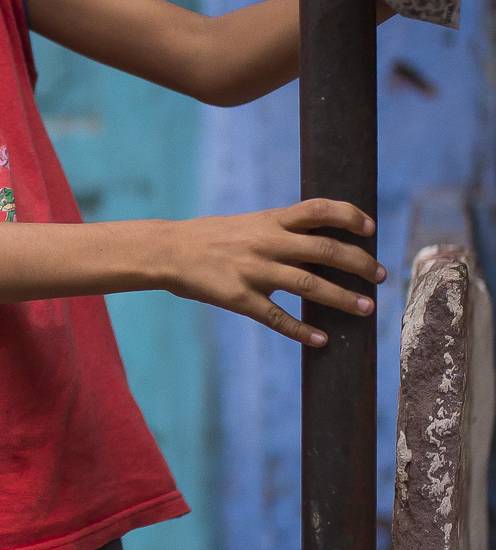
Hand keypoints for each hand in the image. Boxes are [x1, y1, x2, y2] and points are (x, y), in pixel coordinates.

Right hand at [160, 199, 383, 346]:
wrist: (168, 251)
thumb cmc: (211, 237)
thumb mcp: (249, 225)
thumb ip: (281, 233)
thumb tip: (320, 245)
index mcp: (270, 220)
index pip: (319, 209)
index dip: (349, 216)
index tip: (370, 229)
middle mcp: (267, 243)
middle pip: (325, 250)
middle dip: (359, 264)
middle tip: (380, 276)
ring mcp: (254, 271)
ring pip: (309, 285)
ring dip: (342, 298)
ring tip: (367, 308)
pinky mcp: (239, 298)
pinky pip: (276, 318)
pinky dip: (302, 331)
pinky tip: (321, 340)